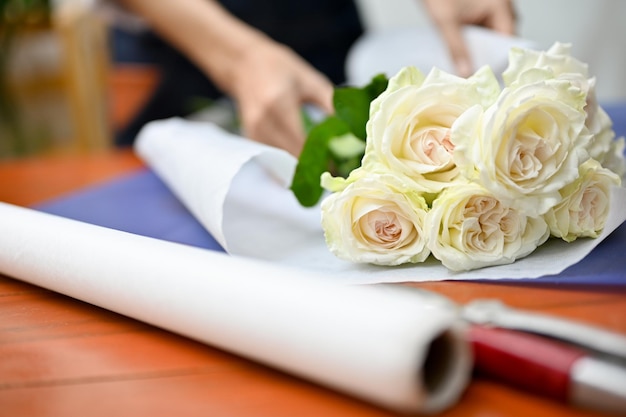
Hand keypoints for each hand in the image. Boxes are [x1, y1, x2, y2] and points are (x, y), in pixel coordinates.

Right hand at [115, 0, 333, 156]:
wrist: (244, 63)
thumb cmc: (280, 68)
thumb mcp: (310, 81)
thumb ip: (331, 106)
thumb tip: (352, 133)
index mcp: (279, 105)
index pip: (303, 144)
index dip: (323, 160)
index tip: (342, 166)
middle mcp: (263, 122)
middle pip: (293, 158)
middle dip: (317, 168)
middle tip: (338, 171)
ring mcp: (254, 133)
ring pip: (284, 163)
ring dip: (305, 169)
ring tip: (326, 169)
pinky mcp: (251, 139)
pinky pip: (274, 160)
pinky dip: (291, 165)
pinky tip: (307, 165)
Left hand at [422, 0, 515, 76]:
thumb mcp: (446, 22)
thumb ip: (456, 48)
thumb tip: (465, 73)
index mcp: (501, 6)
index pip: (508, 41)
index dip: (497, 61)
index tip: (485, 78)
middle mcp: (501, 7)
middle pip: (499, 41)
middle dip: (486, 58)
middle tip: (472, 77)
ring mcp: (491, 9)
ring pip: (489, 38)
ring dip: (478, 51)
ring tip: (465, 68)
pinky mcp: (479, 11)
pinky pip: (481, 32)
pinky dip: (472, 43)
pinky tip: (461, 54)